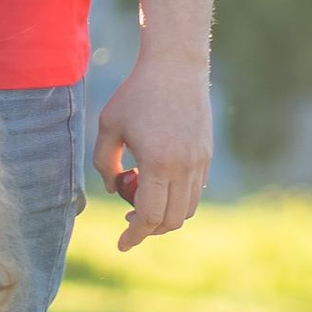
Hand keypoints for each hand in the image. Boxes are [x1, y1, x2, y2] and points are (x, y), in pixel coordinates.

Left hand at [93, 50, 212, 249]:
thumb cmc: (136, 94)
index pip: (149, 215)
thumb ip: (105, 163)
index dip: (134, 235)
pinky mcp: (206, 154)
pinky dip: (178, 199)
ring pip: (187, 209)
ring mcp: (200, 162)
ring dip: (166, 216)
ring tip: (142, 201)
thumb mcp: (109, 126)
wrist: (175, 67)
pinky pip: (196, 191)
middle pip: (171, 220)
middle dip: (149, 229)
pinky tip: (160, 184)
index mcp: (158, 163)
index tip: (122, 244)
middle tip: (128, 221)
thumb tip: (116, 190)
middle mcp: (184, 168)